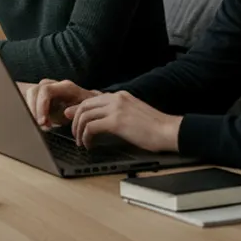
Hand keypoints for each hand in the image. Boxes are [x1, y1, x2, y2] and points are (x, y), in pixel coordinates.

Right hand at [25, 79, 99, 127]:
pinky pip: (29, 100)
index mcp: (65, 86)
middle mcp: (53, 84)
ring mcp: (45, 88)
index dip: (41, 106)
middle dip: (33, 110)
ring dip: (31, 111)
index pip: (46, 91)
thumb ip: (76, 110)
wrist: (84, 105)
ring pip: (29, 95)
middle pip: (34, 91)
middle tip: (40, 125)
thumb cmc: (84, 107)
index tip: (42, 122)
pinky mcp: (40, 96)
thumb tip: (66, 112)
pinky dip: (31, 112)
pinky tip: (38, 121)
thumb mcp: (84, 110)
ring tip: (42, 124)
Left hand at [65, 91, 181, 152]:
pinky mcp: (117, 121)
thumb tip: (101, 122)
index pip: (92, 99)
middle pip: (84, 105)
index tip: (72, 119)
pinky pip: (91, 127)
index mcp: (120, 96)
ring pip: (85, 115)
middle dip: (76, 120)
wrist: (168, 131)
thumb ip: (117, 113)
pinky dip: (86, 137)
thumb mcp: (133, 114)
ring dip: (79, 130)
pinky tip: (89, 145)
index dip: (79, 110)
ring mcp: (116, 108)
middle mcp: (116, 98)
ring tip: (81, 142)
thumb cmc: (155, 127)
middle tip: (74, 134)